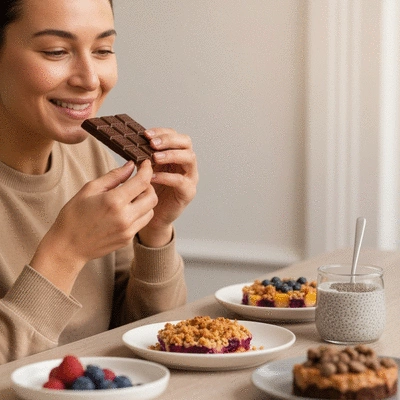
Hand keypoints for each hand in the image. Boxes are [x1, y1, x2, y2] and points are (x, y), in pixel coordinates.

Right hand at [30, 160, 156, 292]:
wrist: (67, 247)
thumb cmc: (74, 216)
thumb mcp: (89, 189)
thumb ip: (113, 176)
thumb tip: (130, 166)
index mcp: (114, 201)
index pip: (142, 182)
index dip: (147, 170)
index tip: (145, 164)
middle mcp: (125, 217)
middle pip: (152, 197)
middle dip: (148, 186)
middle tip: (137, 182)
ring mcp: (128, 231)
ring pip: (151, 211)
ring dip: (145, 201)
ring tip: (131, 197)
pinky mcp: (128, 239)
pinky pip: (142, 222)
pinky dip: (139, 213)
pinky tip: (125, 210)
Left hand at [137, 128, 197, 246]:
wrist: (151, 215)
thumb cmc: (147, 190)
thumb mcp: (144, 169)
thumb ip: (142, 156)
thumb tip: (129, 140)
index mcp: (176, 154)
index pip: (175, 135)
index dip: (162, 132)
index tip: (145, 134)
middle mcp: (186, 163)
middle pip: (186, 142)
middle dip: (169, 140)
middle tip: (152, 143)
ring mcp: (190, 177)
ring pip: (189, 158)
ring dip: (171, 155)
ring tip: (155, 157)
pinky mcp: (188, 192)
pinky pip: (181, 181)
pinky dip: (167, 177)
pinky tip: (153, 177)